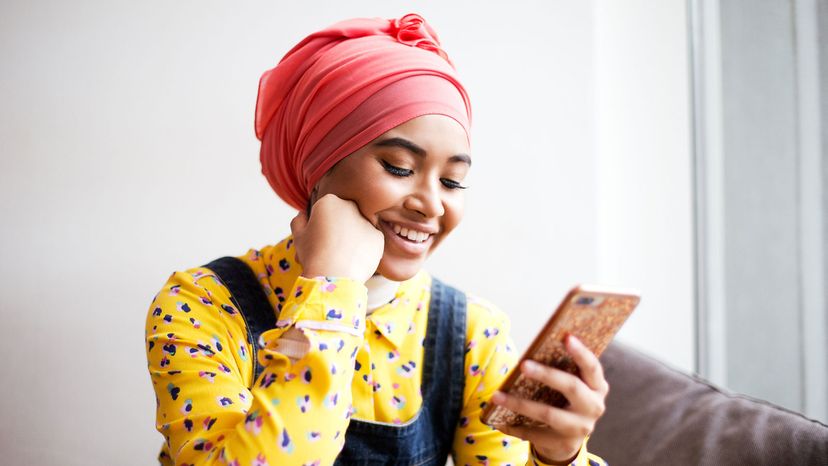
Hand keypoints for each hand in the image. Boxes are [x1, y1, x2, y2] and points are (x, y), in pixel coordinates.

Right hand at [290, 193, 383, 282]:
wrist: (333, 276)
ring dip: (352, 237)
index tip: (318, 238)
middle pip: (344, 215)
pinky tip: (354, 259)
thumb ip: (299, 220)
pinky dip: (364, 249)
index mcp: (329, 201)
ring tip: (342, 256)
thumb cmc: (312, 255)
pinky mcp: (378, 236)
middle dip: (339, 227)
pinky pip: (370, 241)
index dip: (321, 224)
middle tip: (331, 247)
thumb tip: (303, 214)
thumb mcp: (298, 236)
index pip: (326, 209)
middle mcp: (350, 205)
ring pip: (358, 227)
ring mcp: (366, 220)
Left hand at [492, 335, 608, 463]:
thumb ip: (562, 369)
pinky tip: (498, 421)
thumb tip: (532, 351)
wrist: (569, 440)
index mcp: (597, 387)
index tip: (566, 336)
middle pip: (571, 387)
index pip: (592, 367)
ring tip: (496, 396)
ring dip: (519, 403)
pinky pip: (535, 433)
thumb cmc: (566, 400)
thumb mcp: (572, 385)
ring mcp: (580, 428)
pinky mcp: (564, 443)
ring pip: (548, 413)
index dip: (581, 352)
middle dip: (546, 374)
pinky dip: (514, 426)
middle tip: (523, 364)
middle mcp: (593, 407)